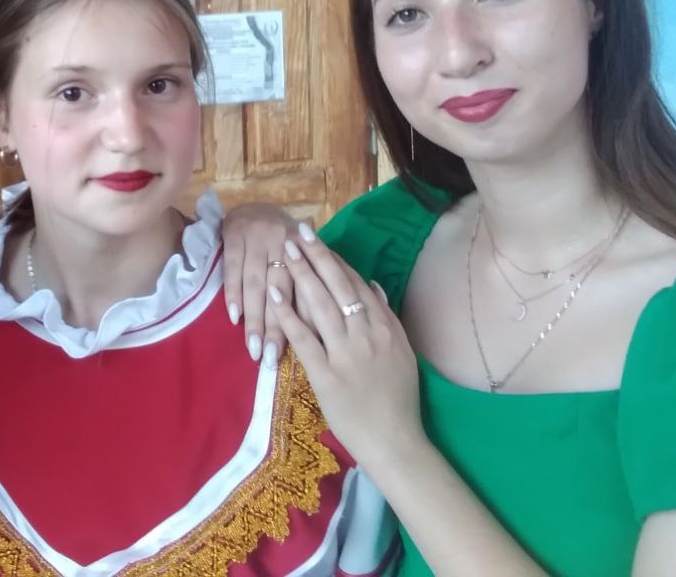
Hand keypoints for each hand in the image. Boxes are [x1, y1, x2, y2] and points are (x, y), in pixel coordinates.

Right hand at [222, 202, 310, 366]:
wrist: (255, 204)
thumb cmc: (283, 242)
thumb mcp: (299, 260)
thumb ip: (307, 287)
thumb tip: (317, 333)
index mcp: (306, 250)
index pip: (306, 291)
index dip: (303, 324)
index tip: (301, 354)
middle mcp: (285, 241)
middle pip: (281, 290)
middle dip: (276, 327)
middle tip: (270, 359)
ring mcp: (259, 236)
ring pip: (257, 283)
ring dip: (254, 318)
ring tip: (252, 348)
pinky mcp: (234, 233)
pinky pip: (233, 268)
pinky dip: (233, 293)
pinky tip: (234, 316)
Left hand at [270, 231, 427, 475]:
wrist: (395, 440)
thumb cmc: (397, 398)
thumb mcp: (401, 352)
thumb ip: (387, 317)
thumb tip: (372, 284)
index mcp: (386, 328)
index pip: (357, 284)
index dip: (334, 260)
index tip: (317, 240)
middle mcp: (367, 335)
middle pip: (337, 288)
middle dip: (315, 257)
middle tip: (295, 233)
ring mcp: (346, 355)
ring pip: (320, 306)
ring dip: (300, 276)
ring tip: (283, 252)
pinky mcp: (327, 376)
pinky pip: (304, 340)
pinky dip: (288, 316)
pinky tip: (274, 296)